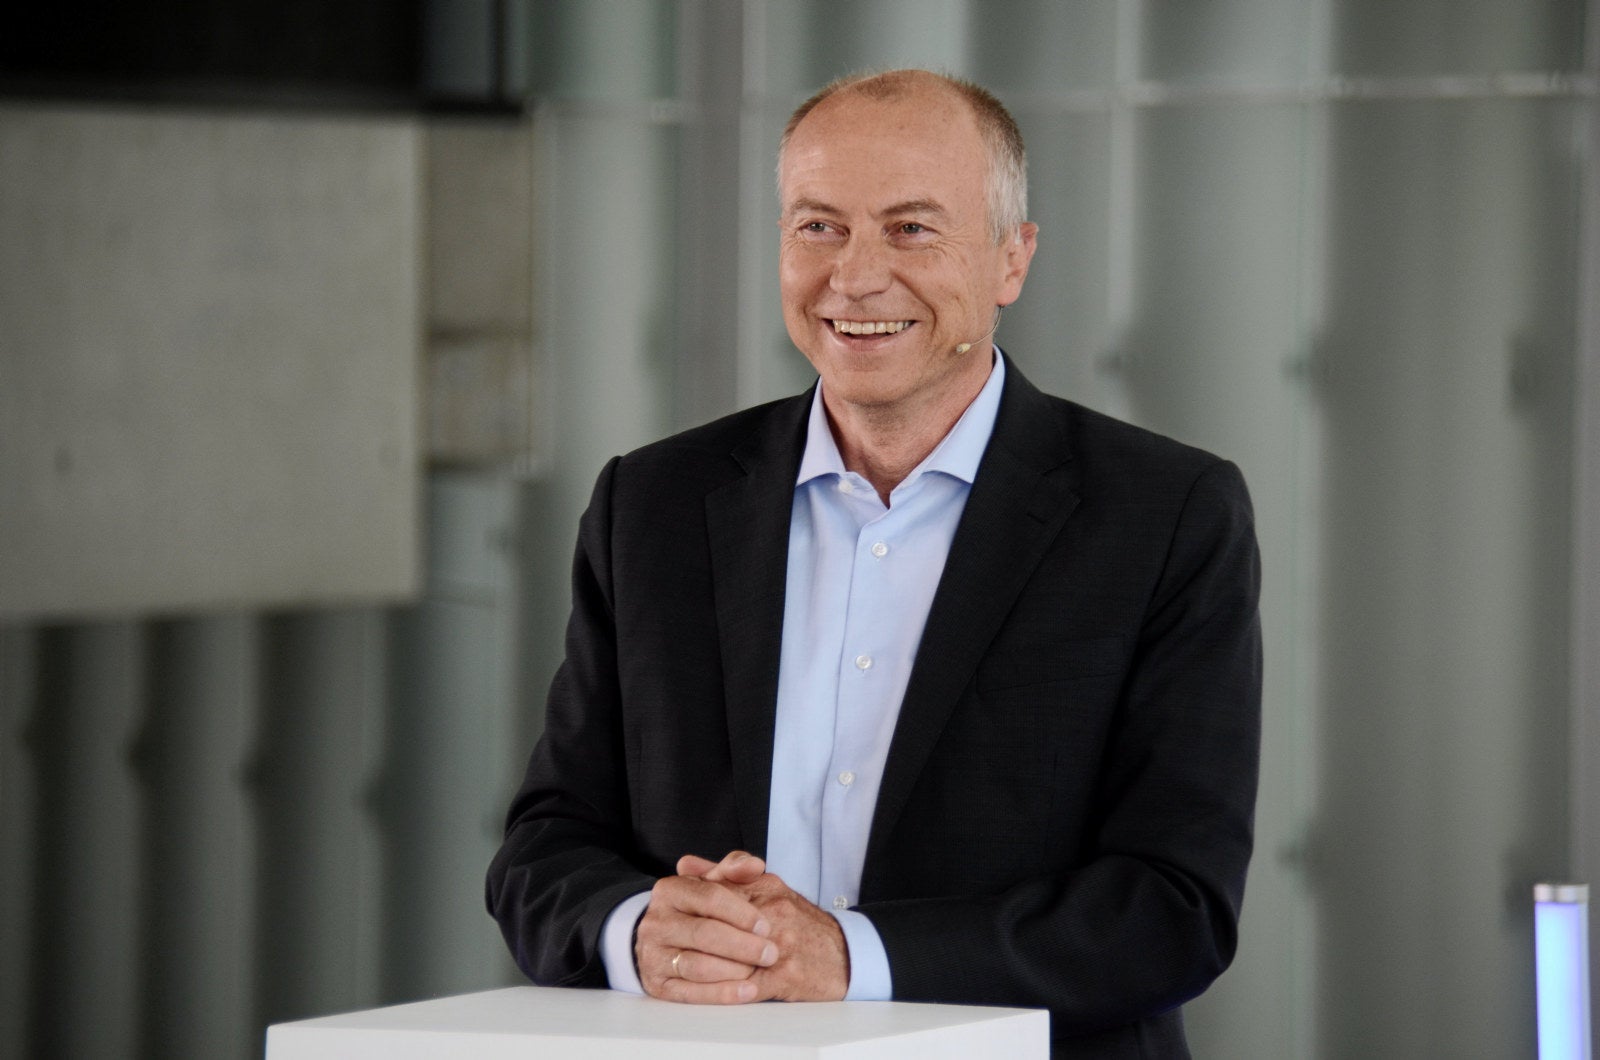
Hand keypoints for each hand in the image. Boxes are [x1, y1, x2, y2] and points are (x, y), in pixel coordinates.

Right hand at [635, 852, 777, 1002]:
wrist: (666, 939)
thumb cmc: (700, 909)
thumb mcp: (715, 883)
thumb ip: (736, 868)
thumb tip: (755, 866)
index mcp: (670, 890)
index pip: (710, 897)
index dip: (741, 912)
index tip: (766, 926)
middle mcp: (656, 921)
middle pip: (704, 933)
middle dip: (742, 945)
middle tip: (771, 953)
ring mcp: (652, 954)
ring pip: (697, 965)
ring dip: (734, 971)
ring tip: (759, 972)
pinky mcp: (657, 985)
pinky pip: (691, 993)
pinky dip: (722, 994)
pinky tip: (747, 992)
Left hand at [680, 852, 849, 1001]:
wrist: (844, 953)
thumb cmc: (800, 921)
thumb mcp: (768, 886)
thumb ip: (727, 872)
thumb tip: (686, 864)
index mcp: (766, 888)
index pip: (715, 891)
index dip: (691, 906)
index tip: (674, 914)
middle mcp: (772, 914)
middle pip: (716, 924)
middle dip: (691, 937)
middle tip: (673, 943)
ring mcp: (778, 947)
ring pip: (726, 958)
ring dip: (701, 965)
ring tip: (684, 966)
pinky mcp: (784, 977)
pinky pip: (745, 986)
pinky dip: (723, 990)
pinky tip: (708, 989)